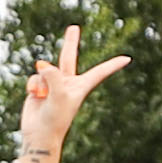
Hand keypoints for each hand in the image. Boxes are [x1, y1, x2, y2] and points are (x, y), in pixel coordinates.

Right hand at [19, 24, 134, 162]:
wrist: (40, 135)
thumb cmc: (55, 119)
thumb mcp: (58, 96)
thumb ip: (53, 76)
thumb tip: (42, 65)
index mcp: (80, 87)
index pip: (99, 72)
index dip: (113, 65)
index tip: (127, 59)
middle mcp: (68, 83)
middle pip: (68, 58)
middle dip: (70, 42)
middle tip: (74, 27)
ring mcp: (52, 85)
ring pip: (45, 70)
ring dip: (41, 82)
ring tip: (43, 97)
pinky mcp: (39, 87)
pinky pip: (35, 77)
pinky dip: (33, 86)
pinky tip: (35, 96)